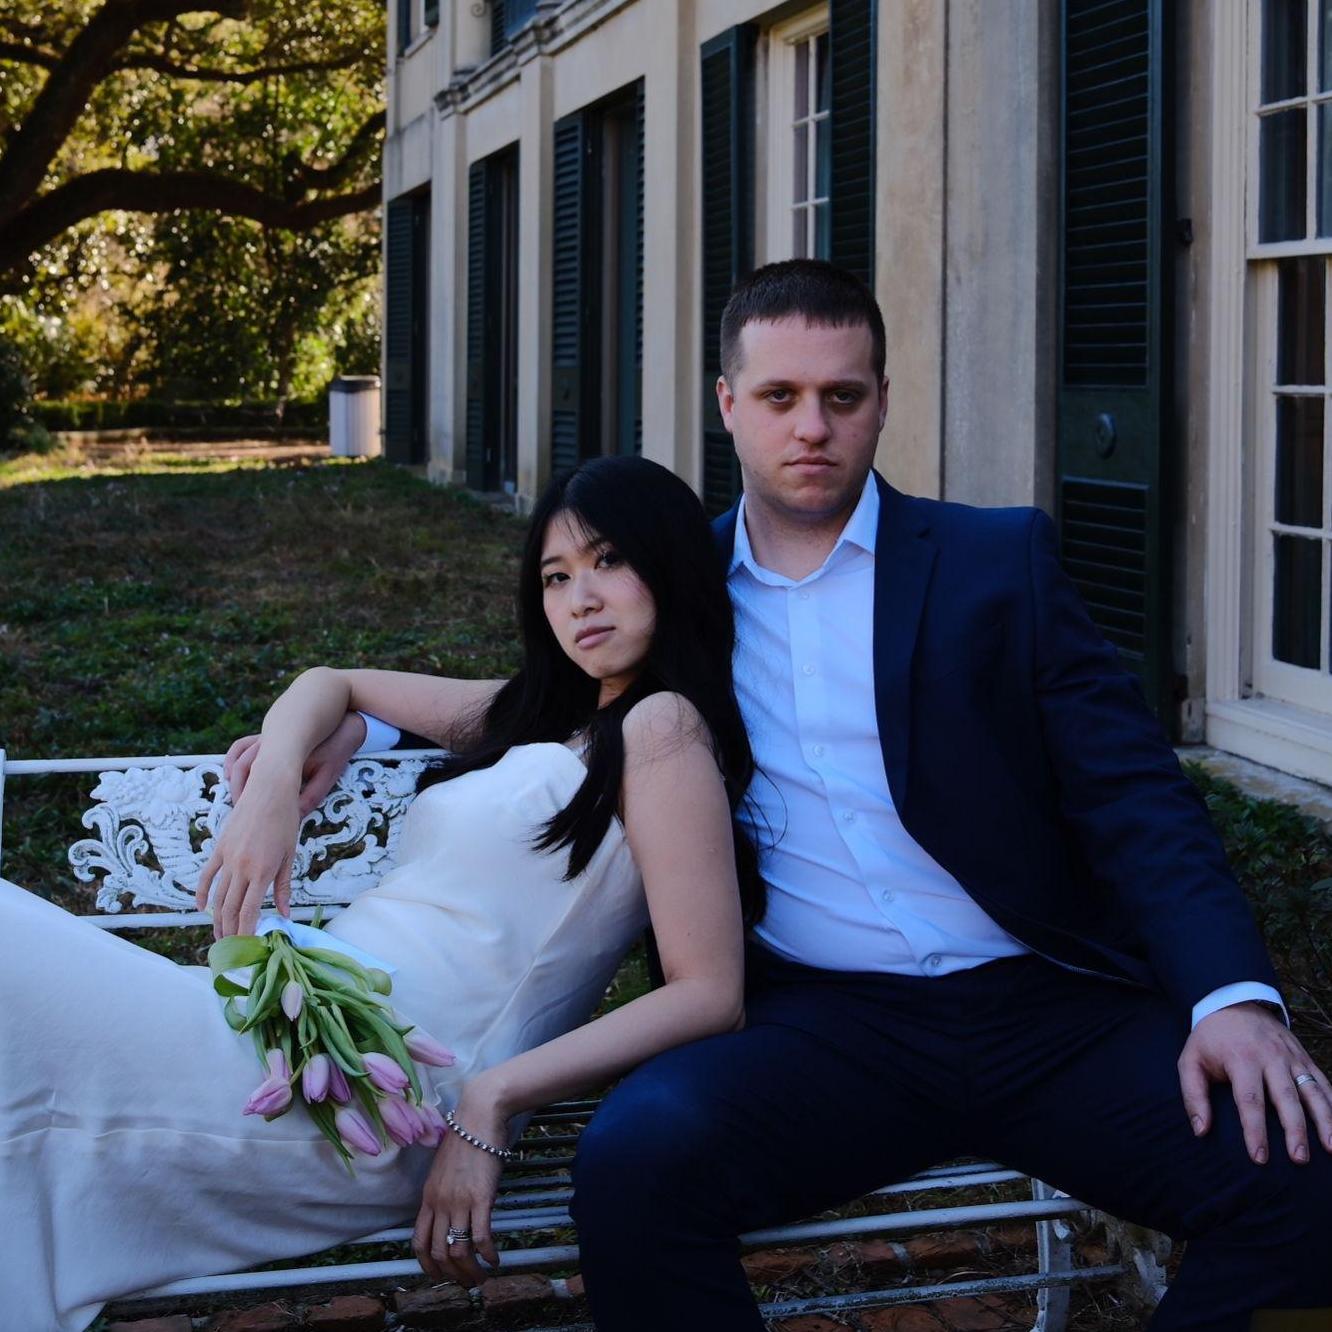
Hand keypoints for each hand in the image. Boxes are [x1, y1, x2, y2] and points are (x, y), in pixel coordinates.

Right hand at [195, 770, 301, 938]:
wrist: (270, 789)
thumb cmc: (285, 820)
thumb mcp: (289, 855)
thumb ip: (283, 886)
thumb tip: (284, 914)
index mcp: (262, 871)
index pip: (249, 911)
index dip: (246, 932)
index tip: (245, 949)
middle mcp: (241, 868)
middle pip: (230, 908)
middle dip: (230, 931)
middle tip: (231, 949)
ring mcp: (227, 858)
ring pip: (218, 896)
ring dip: (217, 918)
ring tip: (219, 936)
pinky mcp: (219, 848)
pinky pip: (207, 875)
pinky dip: (202, 893)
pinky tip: (201, 908)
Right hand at [224, 711, 367, 815]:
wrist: (344, 723)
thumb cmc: (337, 750)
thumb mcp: (329, 774)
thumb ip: (311, 795)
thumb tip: (295, 817)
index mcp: (287, 755)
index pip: (259, 778)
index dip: (250, 799)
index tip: (249, 815)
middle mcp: (273, 743)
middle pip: (243, 766)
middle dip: (238, 791)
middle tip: (240, 812)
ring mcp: (268, 736)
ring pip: (240, 755)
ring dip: (233, 776)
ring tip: (236, 798)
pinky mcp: (267, 734)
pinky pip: (243, 746)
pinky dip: (234, 759)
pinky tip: (233, 776)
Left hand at [412, 1089, 507, 1287]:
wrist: (478, 1116)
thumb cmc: (466, 1138)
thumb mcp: (444, 1169)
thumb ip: (443, 1192)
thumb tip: (451, 1213)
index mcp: (428, 1197)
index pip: (418, 1242)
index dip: (427, 1266)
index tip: (441, 1275)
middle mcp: (439, 1203)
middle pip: (438, 1253)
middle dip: (451, 1275)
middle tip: (466, 1282)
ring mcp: (459, 1202)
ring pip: (458, 1251)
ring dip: (470, 1271)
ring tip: (482, 1277)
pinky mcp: (480, 1198)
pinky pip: (480, 1238)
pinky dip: (487, 1255)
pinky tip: (496, 1259)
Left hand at [1178, 1000, 1331, 1164]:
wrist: (1233, 1002)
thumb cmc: (1210, 1039)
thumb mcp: (1190, 1060)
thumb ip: (1193, 1095)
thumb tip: (1201, 1130)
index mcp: (1241, 1058)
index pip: (1250, 1100)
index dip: (1254, 1130)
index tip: (1259, 1157)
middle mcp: (1271, 1058)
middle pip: (1286, 1098)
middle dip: (1294, 1130)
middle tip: (1299, 1158)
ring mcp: (1292, 1057)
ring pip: (1313, 1091)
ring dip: (1324, 1121)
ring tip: (1330, 1149)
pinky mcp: (1305, 1058)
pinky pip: (1324, 1082)